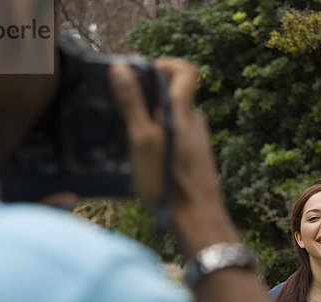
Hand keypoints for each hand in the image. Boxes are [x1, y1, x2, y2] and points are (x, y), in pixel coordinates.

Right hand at [109, 58, 238, 255]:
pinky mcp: (197, 159)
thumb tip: (121, 69)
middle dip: (153, 96)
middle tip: (128, 109)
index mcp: (183, 112)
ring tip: (133, 137)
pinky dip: (163, 139)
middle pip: (178, 94)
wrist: (197, 218)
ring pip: (176, 119)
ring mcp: (199, 142)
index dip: (168, 64)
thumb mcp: (142, 140)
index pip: (188, 70)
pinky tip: (149, 159)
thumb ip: (133, 104)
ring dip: (156, 120)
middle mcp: (196, 123)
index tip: (146, 73)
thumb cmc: (168, 180)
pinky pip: (179, 138)